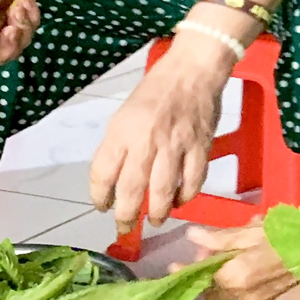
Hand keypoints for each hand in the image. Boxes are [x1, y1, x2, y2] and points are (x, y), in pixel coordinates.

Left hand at [89, 37, 231, 229]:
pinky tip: (179, 201)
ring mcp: (176, 145)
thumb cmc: (155, 91)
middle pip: (131, 188)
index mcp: (122, 131)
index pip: (103, 172)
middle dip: (125, 215)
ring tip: (154, 220)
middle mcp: (146, 140)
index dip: (99, 196)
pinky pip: (193, 181)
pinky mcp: (200, 147)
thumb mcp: (124, 115)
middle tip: (123, 227)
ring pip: (163, 190)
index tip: (102, 206)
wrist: (192, 72)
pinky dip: (185, 196)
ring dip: (156, 212)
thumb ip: (118, 147)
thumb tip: (114, 181)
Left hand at [182, 223, 297, 299]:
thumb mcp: (250, 231)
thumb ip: (219, 238)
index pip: (201, 277)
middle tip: (205, 250)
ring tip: (223, 253)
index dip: (185, 271)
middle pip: (210, 288)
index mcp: (235, 276)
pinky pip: (237, 293)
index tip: (172, 265)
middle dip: (203, 271)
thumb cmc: (285, 236)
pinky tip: (239, 261)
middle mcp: (240, 294)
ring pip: (223, 291)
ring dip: (216, 276)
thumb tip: (191, 235)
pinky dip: (231, 280)